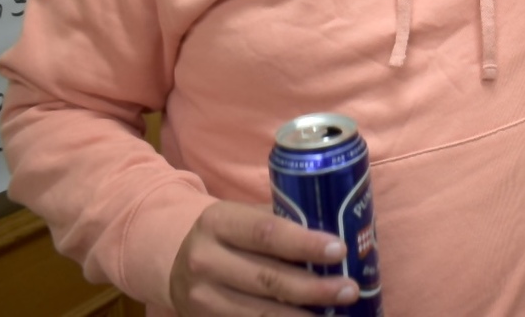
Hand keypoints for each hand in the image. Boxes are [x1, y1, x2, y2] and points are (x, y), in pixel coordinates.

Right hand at [170, 200, 359, 315]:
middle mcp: (205, 260)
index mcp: (218, 222)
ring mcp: (202, 298)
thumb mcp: (243, 216)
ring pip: (261, 312)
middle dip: (314, 287)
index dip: (304, 243)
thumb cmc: (229, 234)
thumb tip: (341, 230)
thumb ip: (282, 220)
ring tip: (339, 315)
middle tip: (350, 289)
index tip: (339, 250)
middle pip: (268, 278)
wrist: (175, 262)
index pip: (267, 232)